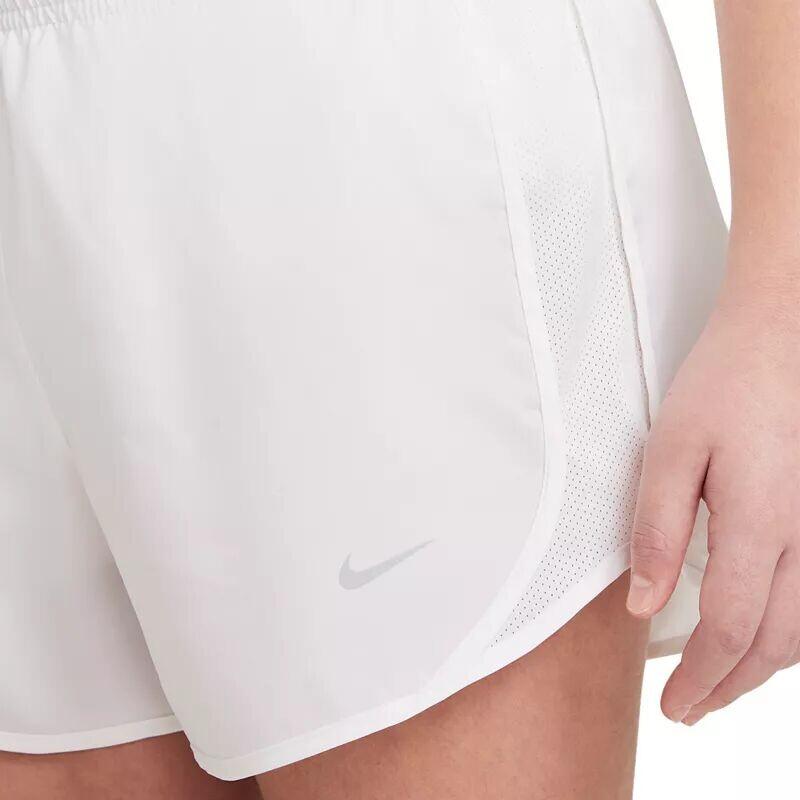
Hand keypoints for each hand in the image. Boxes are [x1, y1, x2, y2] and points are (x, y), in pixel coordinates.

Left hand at [627, 269, 799, 724]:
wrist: (783, 334)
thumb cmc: (723, 384)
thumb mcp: (669, 449)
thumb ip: (655, 529)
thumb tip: (642, 602)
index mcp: (758, 522)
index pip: (730, 629)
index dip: (702, 678)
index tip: (673, 707)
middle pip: (776, 643)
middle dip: (731, 685)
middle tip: (692, 709)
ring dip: (764, 666)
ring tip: (723, 683)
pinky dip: (792, 631)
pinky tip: (768, 633)